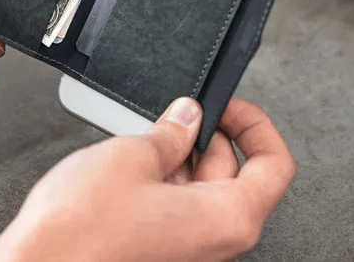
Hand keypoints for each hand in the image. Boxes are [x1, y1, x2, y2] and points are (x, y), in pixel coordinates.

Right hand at [0, 97, 295, 261]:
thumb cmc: (79, 230)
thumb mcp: (133, 156)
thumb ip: (172, 132)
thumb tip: (188, 116)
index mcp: (226, 219)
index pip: (274, 166)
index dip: (255, 125)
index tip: (228, 107)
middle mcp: (214, 242)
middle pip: (234, 171)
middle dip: (208, 133)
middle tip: (179, 111)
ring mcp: (187, 246)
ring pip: (203, 185)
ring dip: (182, 153)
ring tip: (150, 135)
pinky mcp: (161, 246)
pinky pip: (179, 202)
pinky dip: (166, 174)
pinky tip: (139, 158)